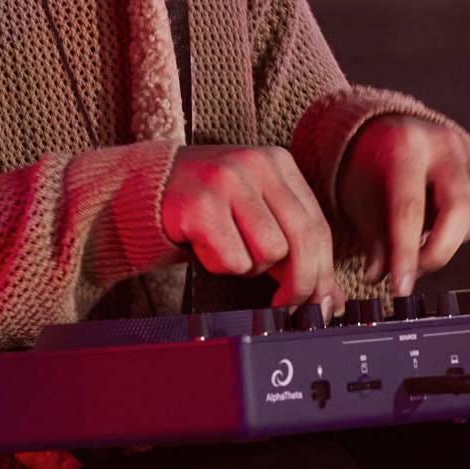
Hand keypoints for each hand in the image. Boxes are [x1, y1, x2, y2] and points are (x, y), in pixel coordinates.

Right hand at [160, 144, 336, 308]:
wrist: (138, 191)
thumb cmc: (205, 209)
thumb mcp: (255, 218)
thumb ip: (294, 253)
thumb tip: (331, 300)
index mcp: (278, 163)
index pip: (318, 226)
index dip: (323, 272)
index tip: (321, 303)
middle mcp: (256, 164)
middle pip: (302, 239)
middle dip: (300, 284)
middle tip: (286, 305)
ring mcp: (226, 181)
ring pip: (269, 252)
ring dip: (248, 267)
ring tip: (225, 249)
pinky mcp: (199, 205)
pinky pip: (232, 260)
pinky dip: (220, 265)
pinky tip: (203, 246)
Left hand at [337, 115, 469, 297]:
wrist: (382, 133)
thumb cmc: (368, 168)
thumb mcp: (360, 201)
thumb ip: (374, 241)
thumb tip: (380, 275)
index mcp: (404, 145)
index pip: (410, 208)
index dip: (406, 253)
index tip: (401, 286)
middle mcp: (442, 143)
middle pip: (459, 208)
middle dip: (438, 251)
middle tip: (414, 271)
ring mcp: (467, 151)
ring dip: (454, 237)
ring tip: (424, 239)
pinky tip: (444, 224)